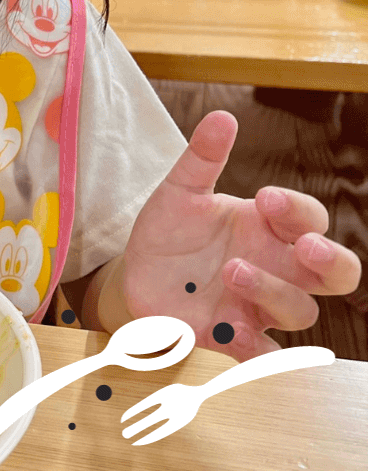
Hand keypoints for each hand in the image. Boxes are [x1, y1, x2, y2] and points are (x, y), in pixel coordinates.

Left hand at [120, 111, 361, 359]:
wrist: (136, 271)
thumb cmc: (170, 229)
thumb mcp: (180, 190)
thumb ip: (202, 157)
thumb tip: (222, 116)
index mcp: (269, 229)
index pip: (310, 219)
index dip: (299, 211)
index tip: (265, 198)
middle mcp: (276, 268)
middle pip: (335, 273)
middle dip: (330, 261)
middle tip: (304, 246)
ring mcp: (259, 305)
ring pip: (299, 310)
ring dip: (273, 291)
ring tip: (232, 271)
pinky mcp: (233, 336)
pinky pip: (264, 354)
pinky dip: (258, 349)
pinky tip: (236, 333)